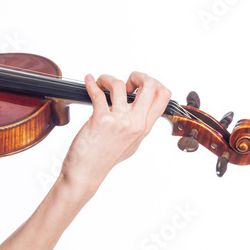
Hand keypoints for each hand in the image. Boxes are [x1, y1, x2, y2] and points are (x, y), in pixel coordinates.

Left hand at [59, 72, 170, 193]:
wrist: (85, 174)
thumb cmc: (103, 159)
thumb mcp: (130, 143)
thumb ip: (136, 126)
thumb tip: (136, 108)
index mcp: (144, 127)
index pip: (163, 96)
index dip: (153, 83)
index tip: (137, 87)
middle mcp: (135, 123)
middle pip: (150, 85)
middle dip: (138, 75)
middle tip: (125, 82)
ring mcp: (119, 122)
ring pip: (120, 84)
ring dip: (108, 78)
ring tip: (100, 82)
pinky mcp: (100, 121)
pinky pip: (98, 93)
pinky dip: (91, 83)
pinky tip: (89, 82)